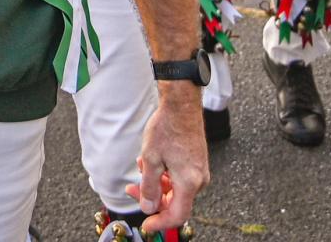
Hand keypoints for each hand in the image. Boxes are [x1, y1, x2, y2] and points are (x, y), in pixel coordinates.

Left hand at [127, 88, 207, 232]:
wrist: (181, 105)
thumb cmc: (167, 128)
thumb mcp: (150, 159)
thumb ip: (149, 186)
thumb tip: (147, 207)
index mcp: (189, 183)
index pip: (177, 215)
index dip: (161, 222)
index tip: (146, 226)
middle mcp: (198, 181)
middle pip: (175, 202)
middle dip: (152, 198)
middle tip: (131, 190)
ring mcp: (199, 172)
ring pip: (176, 189)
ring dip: (156, 183)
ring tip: (140, 167)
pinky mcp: (197, 163)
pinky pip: (180, 178)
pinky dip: (164, 175)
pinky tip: (150, 162)